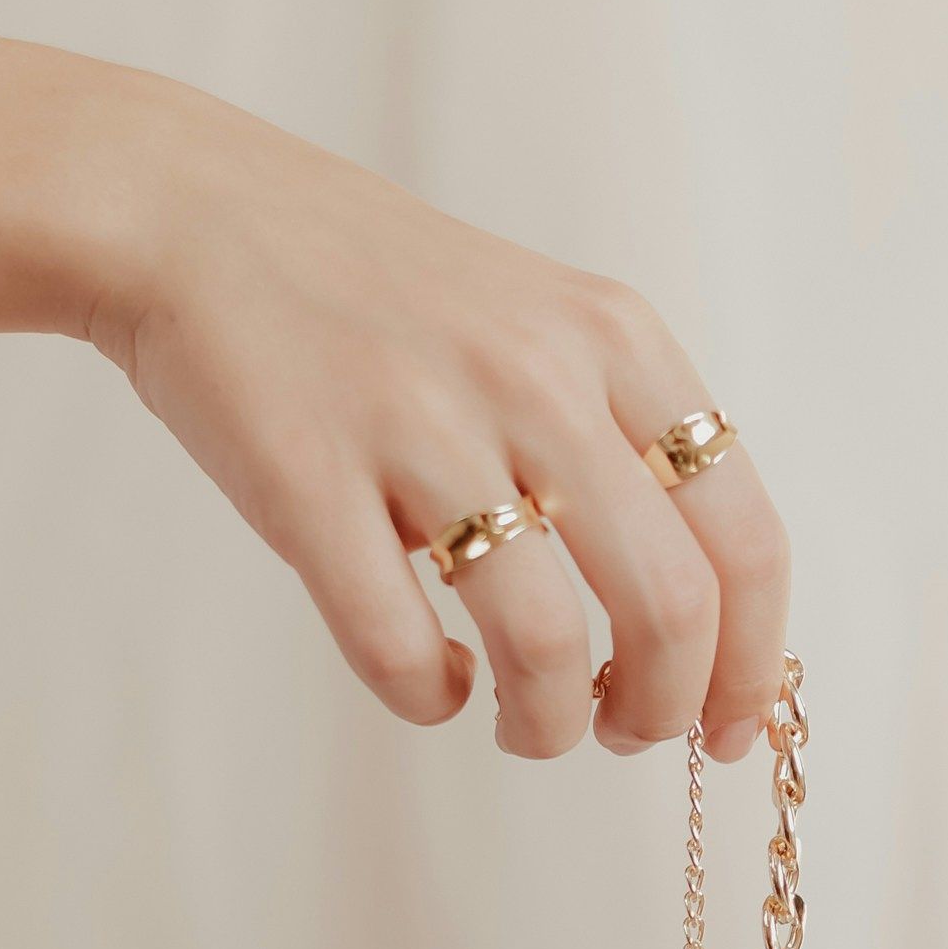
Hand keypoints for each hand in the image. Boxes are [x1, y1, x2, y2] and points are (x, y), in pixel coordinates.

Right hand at [76, 74, 788, 757]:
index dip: (753, 662)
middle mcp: (538, 375)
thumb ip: (621, 442)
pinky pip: (402, 649)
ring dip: (550, 724)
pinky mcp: (309, 479)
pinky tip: (431, 681)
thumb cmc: (379, 300)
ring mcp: (421, 425)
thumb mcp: (540, 327)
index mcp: (615, 341)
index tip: (726, 728)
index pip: (745, 536)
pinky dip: (432, 699)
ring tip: (525, 724)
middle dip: (663, 711)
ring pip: (546, 644)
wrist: (193, 214)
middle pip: (671, 606)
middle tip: (621, 734)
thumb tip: (698, 629)